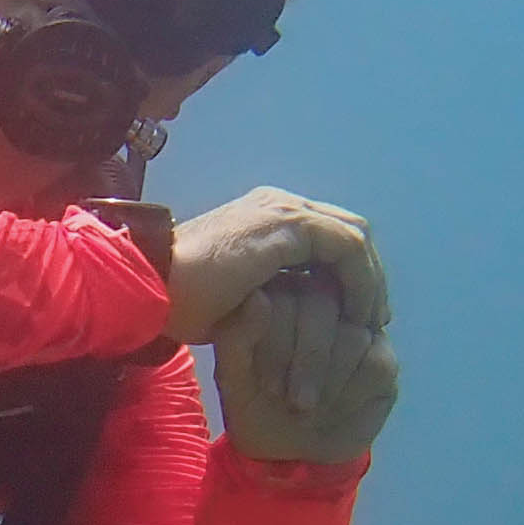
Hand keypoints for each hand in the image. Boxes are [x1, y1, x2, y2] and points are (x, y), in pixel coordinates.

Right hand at [161, 186, 387, 341]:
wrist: (150, 285)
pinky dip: (360, 281)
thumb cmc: (177, 300)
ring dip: (370, 280)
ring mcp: (284, 209)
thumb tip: (288, 309)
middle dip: (368, 274)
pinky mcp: (288, 225)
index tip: (355, 315)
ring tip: (371, 321)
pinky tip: (357, 315)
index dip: (348, 273)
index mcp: (264, 215)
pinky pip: (346, 248)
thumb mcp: (233, 296)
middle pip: (348, 229)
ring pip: (354, 236)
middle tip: (373, 317)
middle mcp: (279, 203)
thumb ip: (266, 290)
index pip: (326, 235)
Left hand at [212, 274, 399, 465]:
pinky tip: (333, 409)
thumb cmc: (257, 407)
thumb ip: (238, 338)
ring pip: (351, 334)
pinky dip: (349, 396)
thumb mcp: (234, 379)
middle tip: (292, 402)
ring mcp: (356, 327)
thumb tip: (259, 297)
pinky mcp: (382, 355)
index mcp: (279, 295)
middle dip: (306, 362)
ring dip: (327, 382)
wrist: (292, 450)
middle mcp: (321, 300)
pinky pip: (373, 363)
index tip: (267, 386)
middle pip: (323, 306)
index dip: (277, 345)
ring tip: (308, 409)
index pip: (285, 296)